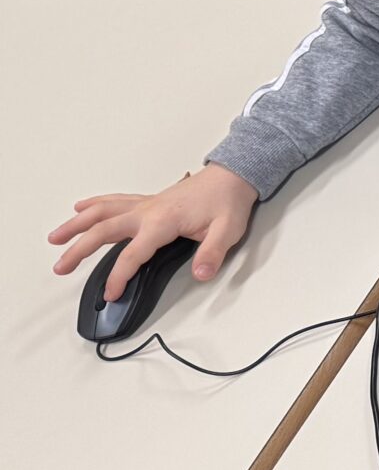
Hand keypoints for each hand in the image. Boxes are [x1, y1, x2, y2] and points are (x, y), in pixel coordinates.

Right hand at [49, 164, 256, 301]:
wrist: (234, 175)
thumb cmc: (229, 200)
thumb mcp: (228, 230)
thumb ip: (212, 253)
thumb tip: (200, 273)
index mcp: (163, 221)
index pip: (133, 254)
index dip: (119, 276)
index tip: (110, 294)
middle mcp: (148, 211)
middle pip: (104, 230)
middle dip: (79, 250)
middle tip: (60, 267)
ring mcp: (146, 204)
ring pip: (102, 212)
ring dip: (76, 225)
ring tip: (54, 239)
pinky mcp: (149, 201)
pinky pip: (115, 201)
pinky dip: (94, 204)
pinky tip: (80, 207)